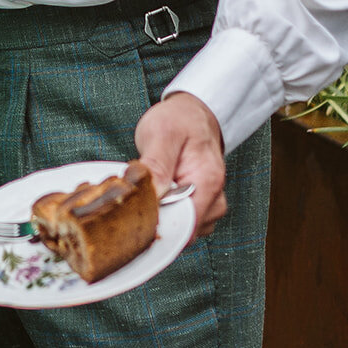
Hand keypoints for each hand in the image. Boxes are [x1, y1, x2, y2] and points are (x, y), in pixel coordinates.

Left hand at [135, 91, 225, 241]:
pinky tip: (154, 194)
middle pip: (181, 233)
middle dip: (155, 220)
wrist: (193, 114)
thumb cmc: (180, 120)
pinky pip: (179, 222)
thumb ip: (157, 165)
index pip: (184, 227)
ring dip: (158, 216)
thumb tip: (152, 197)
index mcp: (208, 182)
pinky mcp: (198, 208)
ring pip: (179, 230)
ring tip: (146, 189)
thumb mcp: (163, 132)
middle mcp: (214, 201)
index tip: (133, 215)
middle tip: (135, 196)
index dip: (157, 226)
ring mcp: (208, 207)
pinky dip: (163, 213)